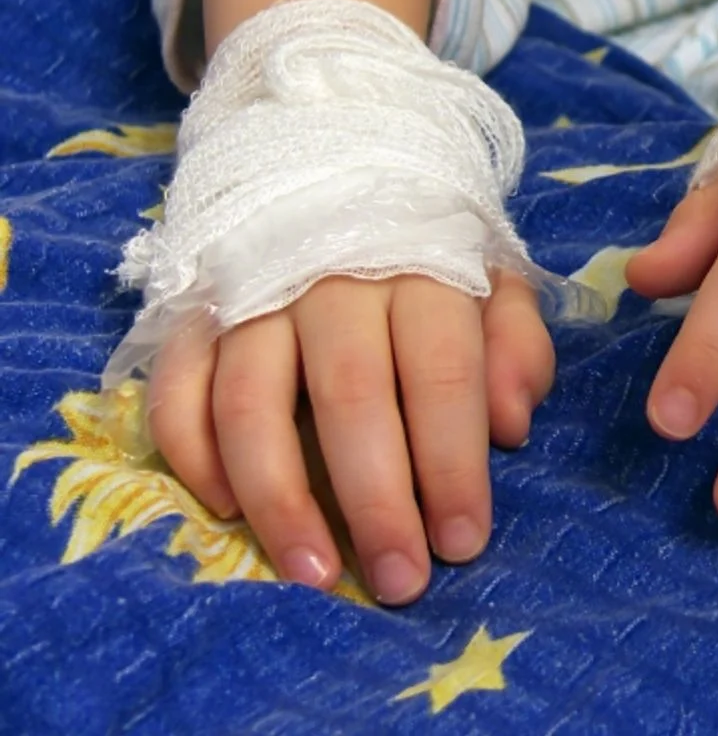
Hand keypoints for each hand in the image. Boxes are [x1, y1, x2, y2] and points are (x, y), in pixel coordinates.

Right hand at [144, 270, 553, 603]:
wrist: (334, 161)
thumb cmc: (428, 248)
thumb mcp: (495, 278)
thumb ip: (518, 345)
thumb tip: (511, 425)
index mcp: (419, 270)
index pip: (440, 374)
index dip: (452, 465)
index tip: (463, 542)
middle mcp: (330, 281)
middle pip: (349, 397)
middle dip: (376, 501)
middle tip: (401, 581)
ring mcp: (252, 296)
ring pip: (249, 404)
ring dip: (279, 499)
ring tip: (315, 573)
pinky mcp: (190, 314)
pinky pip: (175, 391)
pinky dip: (192, 455)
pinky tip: (227, 510)